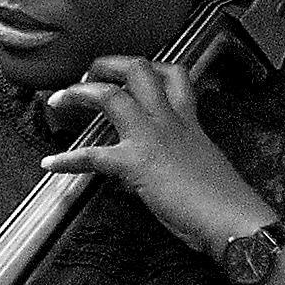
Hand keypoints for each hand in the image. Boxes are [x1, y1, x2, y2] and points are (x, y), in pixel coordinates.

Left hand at [41, 53, 275, 257]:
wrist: (233, 219)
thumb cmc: (225, 201)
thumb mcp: (204, 166)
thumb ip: (181, 156)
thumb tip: (163, 166)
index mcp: (189, 121)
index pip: (173, 75)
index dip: (150, 67)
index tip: (131, 71)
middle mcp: (169, 121)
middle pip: (138, 70)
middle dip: (108, 65)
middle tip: (86, 74)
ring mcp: (151, 138)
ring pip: (110, 95)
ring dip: (78, 94)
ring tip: (57, 100)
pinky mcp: (136, 163)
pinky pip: (92, 155)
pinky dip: (67, 159)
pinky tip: (51, 163)